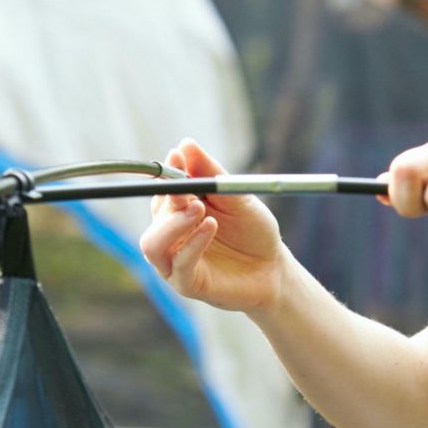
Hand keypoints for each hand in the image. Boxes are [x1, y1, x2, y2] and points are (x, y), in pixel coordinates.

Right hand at [139, 139, 288, 313]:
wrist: (274, 269)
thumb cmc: (253, 232)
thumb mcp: (237, 197)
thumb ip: (212, 174)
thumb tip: (186, 144)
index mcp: (180, 210)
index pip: (162, 189)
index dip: (166, 173)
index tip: (177, 157)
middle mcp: (172, 234)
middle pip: (155, 213)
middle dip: (170, 198)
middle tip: (191, 191)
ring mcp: (175, 260)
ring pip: (153, 243)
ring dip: (172, 225)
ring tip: (199, 211)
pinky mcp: (187, 283)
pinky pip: (178, 265)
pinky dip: (192, 244)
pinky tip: (210, 227)